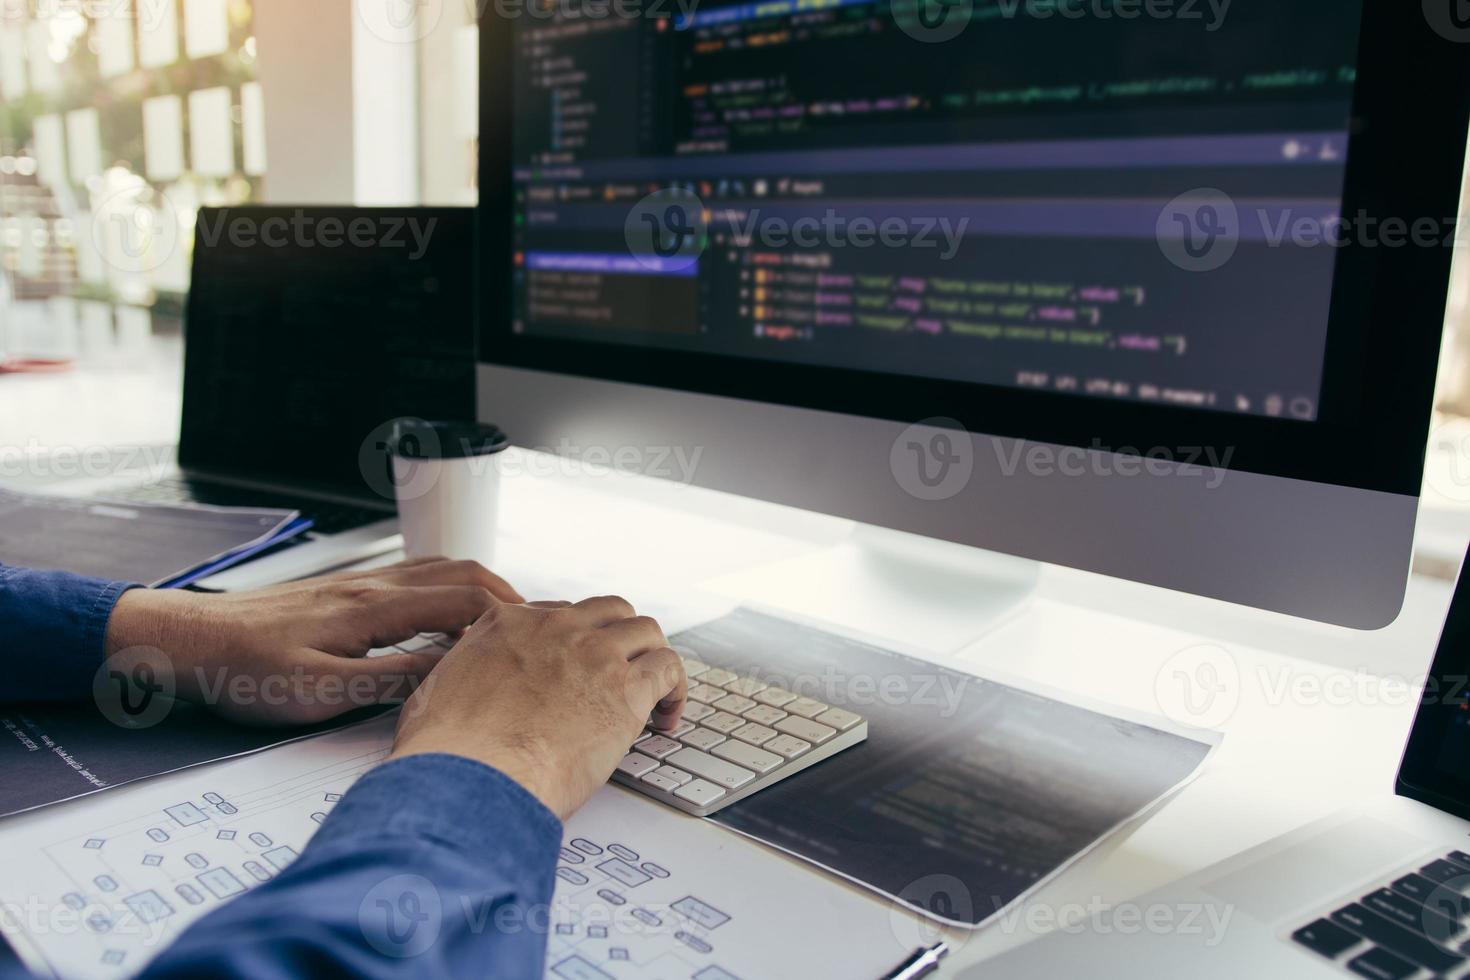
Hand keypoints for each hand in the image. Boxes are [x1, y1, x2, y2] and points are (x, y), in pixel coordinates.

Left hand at [104, 558, 523, 725]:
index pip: (466, 600)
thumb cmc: (243, 671)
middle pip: (463, 573)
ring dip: (480, 590)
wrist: (188, 642)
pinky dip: (449, 589)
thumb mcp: (319, 693)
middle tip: (537, 630)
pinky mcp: (347, 591)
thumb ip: (388, 681)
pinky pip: (416, 577)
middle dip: (509, 597)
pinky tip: (447, 616)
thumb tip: (450, 674)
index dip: (510, 618)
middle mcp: (374, 585)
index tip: (538, 641)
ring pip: (441, 569)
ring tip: (504, 623)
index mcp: (374, 608)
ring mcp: (361, 583)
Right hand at [390, 596, 687, 819]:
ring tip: (654, 693)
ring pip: (647, 631)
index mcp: (507, 625)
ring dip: (652, 659)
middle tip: (624, 672)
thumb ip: (457, 681)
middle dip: (621, 638)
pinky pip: (669, 669)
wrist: (470, 777)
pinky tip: (666, 717)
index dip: (577, 641)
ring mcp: (594, 654)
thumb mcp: (434, 694)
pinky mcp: (626, 689)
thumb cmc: (447, 752)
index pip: (560, 613)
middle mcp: (555, 629)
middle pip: (609, 611)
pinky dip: (675, 689)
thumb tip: (457, 695)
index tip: (582, 665)